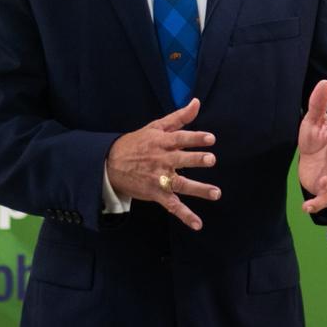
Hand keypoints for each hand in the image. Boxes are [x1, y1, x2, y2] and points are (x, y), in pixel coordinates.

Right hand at [106, 98, 219, 229]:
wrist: (110, 164)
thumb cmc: (138, 143)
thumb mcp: (156, 126)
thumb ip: (179, 117)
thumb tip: (197, 102)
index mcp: (162, 142)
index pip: (180, 138)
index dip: (195, 138)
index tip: (210, 138)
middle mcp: (162, 160)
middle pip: (181, 159)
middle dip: (196, 160)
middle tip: (211, 160)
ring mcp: (159, 178)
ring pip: (180, 184)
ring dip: (198, 189)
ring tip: (216, 193)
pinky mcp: (156, 193)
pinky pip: (172, 205)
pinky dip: (185, 215)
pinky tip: (198, 224)